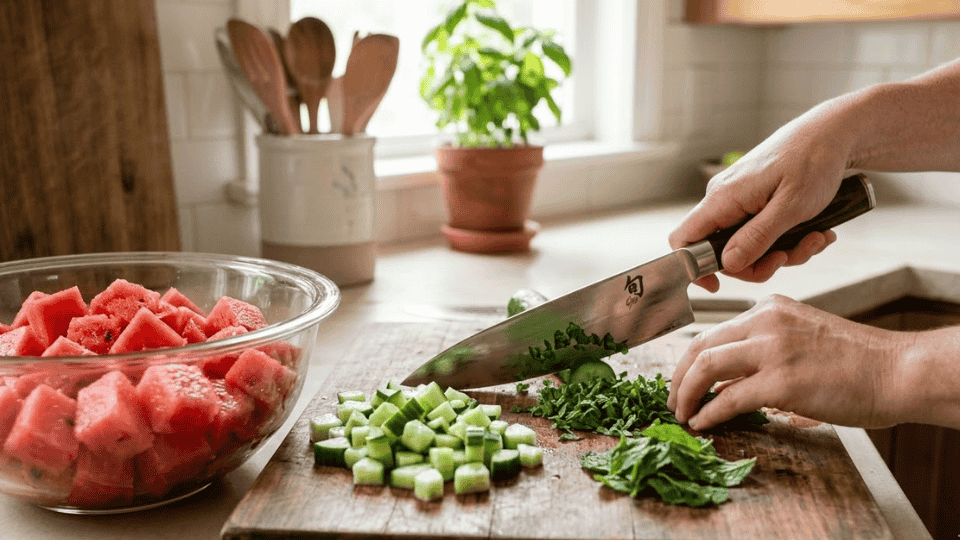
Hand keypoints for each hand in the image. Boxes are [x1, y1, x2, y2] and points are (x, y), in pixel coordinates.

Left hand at [666, 295, 908, 429]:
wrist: (899, 371)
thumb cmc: (857, 363)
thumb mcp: (801, 339)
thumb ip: (763, 351)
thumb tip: (726, 381)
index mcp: (769, 308)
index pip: (713, 332)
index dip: (688, 361)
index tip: (680, 382)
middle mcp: (766, 321)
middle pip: (701, 347)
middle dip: (678, 377)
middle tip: (672, 401)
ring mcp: (773, 349)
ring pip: (706, 366)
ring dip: (685, 394)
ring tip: (681, 414)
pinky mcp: (783, 380)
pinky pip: (728, 397)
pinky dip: (709, 412)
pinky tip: (703, 423)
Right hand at [669, 111, 852, 291]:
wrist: (832, 134)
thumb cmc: (813, 161)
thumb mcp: (791, 207)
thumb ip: (757, 238)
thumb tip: (728, 265)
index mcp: (723, 198)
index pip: (683, 239)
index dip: (693, 267)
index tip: (717, 285)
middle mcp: (724, 199)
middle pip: (722, 251)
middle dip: (760, 263)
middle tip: (790, 256)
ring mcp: (739, 200)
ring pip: (747, 245)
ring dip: (784, 252)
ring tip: (815, 238)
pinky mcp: (755, 201)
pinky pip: (761, 233)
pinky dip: (788, 239)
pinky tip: (814, 231)